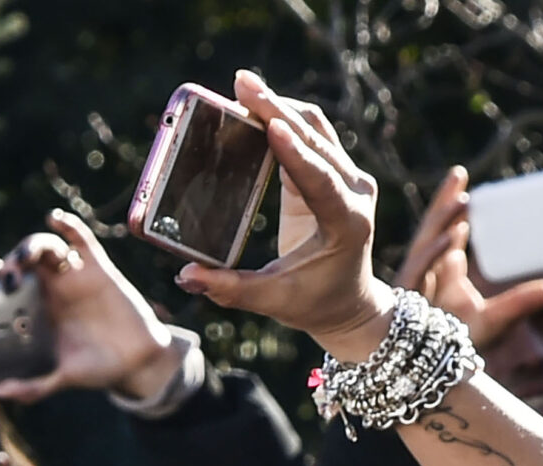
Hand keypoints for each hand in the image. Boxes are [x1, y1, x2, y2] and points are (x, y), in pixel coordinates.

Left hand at [0, 210, 184, 404]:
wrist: (139, 362)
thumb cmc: (100, 369)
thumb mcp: (63, 378)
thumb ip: (33, 387)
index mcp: (39, 305)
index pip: (9, 279)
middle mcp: (54, 286)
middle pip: (25, 258)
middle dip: (11, 259)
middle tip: (7, 276)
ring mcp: (76, 275)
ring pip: (48, 245)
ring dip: (32, 245)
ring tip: (26, 257)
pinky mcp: (100, 269)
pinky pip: (82, 239)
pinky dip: (69, 226)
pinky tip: (56, 220)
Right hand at [179, 72, 393, 362]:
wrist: (350, 302)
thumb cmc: (314, 303)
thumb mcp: (274, 300)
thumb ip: (231, 289)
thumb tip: (186, 277)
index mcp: (348, 226)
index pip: (322, 183)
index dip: (296, 153)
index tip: (273, 124)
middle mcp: (356, 195)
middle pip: (315, 142)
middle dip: (276, 110)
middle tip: (241, 83)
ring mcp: (350, 178)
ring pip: (315, 128)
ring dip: (279, 105)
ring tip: (243, 86)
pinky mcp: (336, 170)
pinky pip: (311, 132)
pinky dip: (284, 115)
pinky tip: (255, 103)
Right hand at [394, 165, 542, 349]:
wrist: (433, 375)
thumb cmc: (457, 346)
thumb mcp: (495, 319)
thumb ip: (519, 301)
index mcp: (441, 272)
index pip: (446, 232)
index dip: (453, 207)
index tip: (466, 184)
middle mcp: (426, 275)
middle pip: (433, 230)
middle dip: (445, 202)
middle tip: (460, 174)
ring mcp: (414, 286)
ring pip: (426, 245)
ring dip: (443, 221)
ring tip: (462, 199)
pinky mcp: (408, 300)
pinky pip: (422, 270)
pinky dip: (437, 253)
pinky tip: (454, 237)